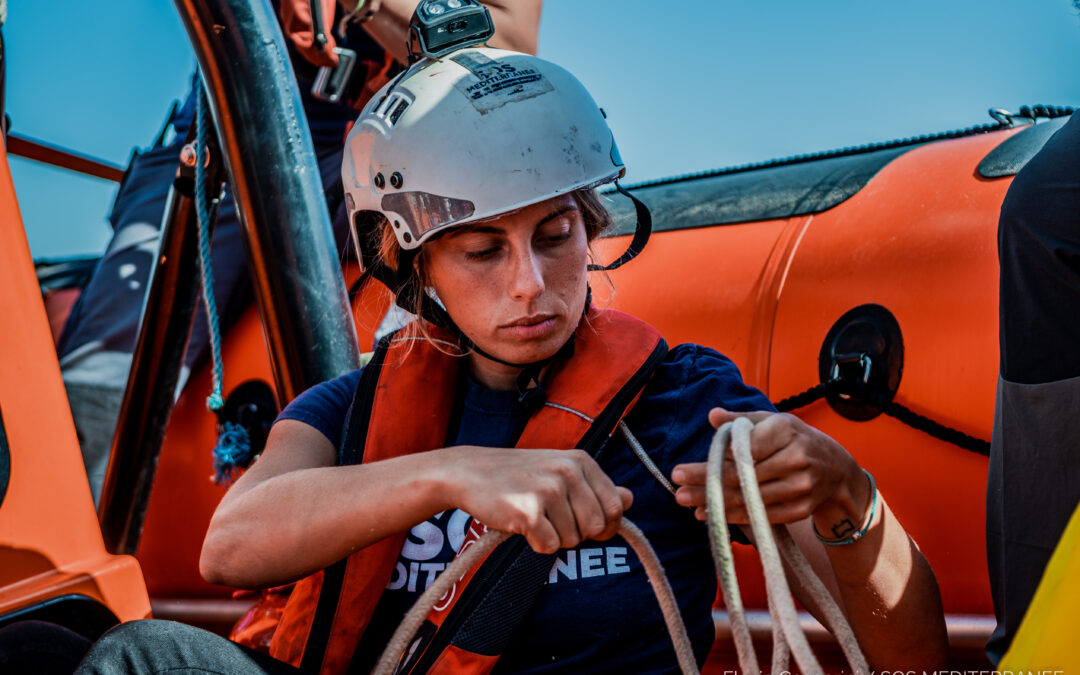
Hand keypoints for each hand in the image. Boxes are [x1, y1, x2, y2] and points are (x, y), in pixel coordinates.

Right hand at [438, 447, 632, 554]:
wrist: (469, 472)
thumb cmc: (517, 475)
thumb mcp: (560, 471)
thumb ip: (596, 487)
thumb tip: (630, 499)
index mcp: (581, 461)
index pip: (615, 508)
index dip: (602, 525)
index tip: (581, 522)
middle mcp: (568, 472)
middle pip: (596, 528)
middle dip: (576, 533)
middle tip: (551, 519)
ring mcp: (549, 491)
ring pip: (572, 540)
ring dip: (553, 537)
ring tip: (533, 515)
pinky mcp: (528, 512)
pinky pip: (548, 548)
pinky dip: (535, 543)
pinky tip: (519, 523)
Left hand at [671, 408, 868, 528]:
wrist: (837, 471)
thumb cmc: (797, 440)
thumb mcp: (773, 421)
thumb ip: (742, 420)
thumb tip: (712, 416)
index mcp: (786, 431)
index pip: (741, 450)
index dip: (711, 461)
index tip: (682, 469)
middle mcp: (795, 459)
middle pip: (741, 477)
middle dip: (705, 484)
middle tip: (676, 488)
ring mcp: (799, 487)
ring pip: (748, 499)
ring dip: (714, 504)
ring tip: (686, 502)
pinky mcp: (798, 510)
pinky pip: (758, 516)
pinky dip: (732, 516)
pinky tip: (709, 515)